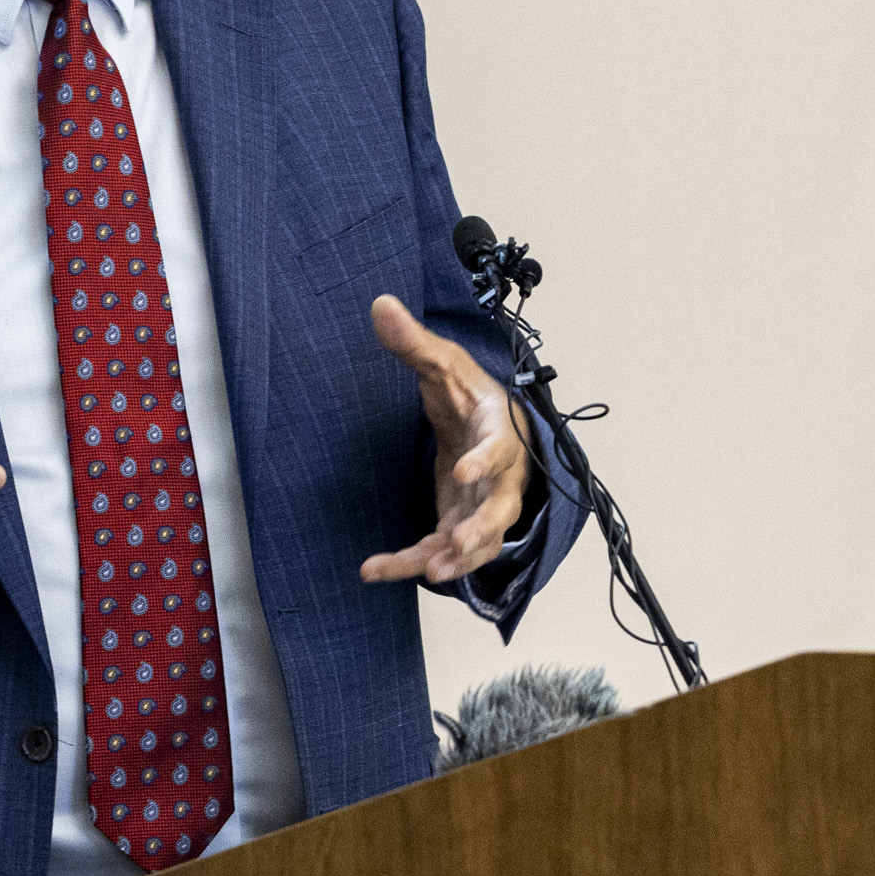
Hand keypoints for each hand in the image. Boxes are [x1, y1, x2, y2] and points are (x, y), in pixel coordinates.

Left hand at [359, 294, 527, 584]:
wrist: (489, 422)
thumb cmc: (470, 393)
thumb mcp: (443, 363)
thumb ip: (412, 341)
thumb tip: (379, 303)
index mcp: (498, 432)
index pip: (499, 449)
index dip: (483, 462)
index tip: (464, 471)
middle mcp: (499, 476)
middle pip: (499, 509)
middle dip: (481, 529)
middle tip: (458, 543)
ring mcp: (482, 505)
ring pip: (475, 542)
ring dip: (452, 558)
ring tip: (427, 571)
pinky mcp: (459, 522)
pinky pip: (440, 550)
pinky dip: (411, 563)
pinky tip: (375, 571)